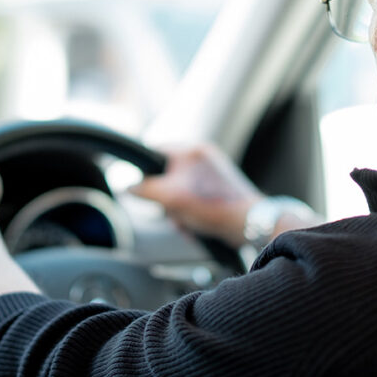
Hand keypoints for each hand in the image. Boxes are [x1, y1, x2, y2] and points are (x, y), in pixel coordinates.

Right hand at [129, 144, 263, 248]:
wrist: (248, 224)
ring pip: (178, 192)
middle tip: (174, 210)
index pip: (155, 152)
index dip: (146, 172)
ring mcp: (211, 173)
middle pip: (165, 176)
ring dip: (178, 211)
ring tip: (189, 221)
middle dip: (166, 200)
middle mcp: (203, 157)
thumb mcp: (171, 198)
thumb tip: (128, 187)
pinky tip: (196, 226)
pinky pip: (192, 200)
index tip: (143, 189)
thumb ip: (145, 189)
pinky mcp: (217, 190)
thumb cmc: (215, 207)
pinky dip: (190, 214)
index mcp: (192, 150)